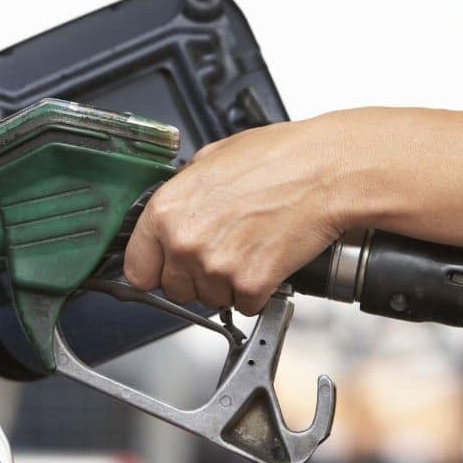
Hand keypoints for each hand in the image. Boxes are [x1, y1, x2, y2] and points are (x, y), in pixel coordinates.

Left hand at [124, 116, 352, 314]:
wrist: (324, 171)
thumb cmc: (276, 158)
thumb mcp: (211, 158)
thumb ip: (183, 191)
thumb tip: (176, 208)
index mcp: (166, 211)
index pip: (138, 269)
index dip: (156, 269)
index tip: (168, 268)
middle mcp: (185, 243)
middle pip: (175, 290)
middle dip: (196, 277)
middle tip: (224, 249)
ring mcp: (217, 268)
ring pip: (210, 300)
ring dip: (228, 284)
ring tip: (251, 247)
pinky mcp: (251, 284)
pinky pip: (245, 305)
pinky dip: (259, 290)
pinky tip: (268, 258)